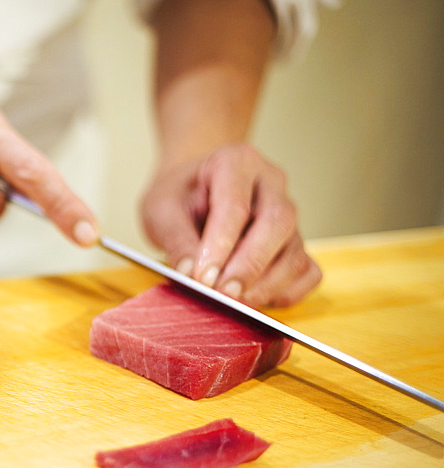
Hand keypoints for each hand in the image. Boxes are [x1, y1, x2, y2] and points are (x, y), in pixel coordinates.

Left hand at [141, 144, 320, 307]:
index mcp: (236, 163)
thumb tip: (191, 274)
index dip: (220, 245)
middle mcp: (271, 185)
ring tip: (234, 304)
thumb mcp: (160, 210)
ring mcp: (289, 215)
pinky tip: (257, 301)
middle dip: (250, 265)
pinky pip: (307, 271)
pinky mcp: (295, 244)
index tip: (203, 277)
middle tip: (224, 294)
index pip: (235, 205)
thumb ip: (175, 238)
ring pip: (295, 252)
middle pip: (277, 223)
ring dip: (267, 285)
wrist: (192, 192)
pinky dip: (288, 292)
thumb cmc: (179, 198)